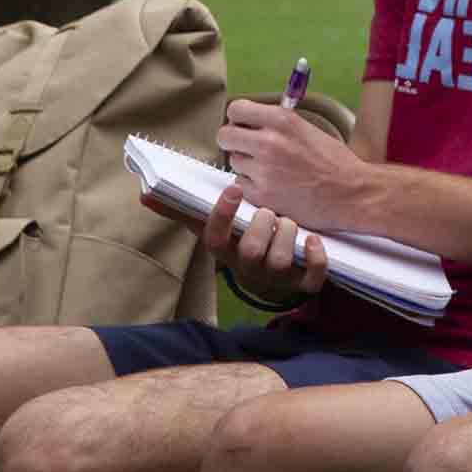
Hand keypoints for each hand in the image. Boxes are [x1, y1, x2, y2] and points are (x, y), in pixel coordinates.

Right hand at [203, 181, 328, 304]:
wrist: (270, 277)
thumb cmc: (243, 239)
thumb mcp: (219, 227)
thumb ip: (191, 212)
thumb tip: (156, 198)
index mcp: (227, 252)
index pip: (215, 238)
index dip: (222, 215)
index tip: (234, 188)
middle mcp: (249, 268)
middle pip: (250, 252)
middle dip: (261, 226)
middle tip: (267, 210)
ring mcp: (276, 277)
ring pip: (279, 262)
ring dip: (286, 236)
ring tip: (288, 221)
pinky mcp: (301, 283)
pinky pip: (310, 280)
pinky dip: (315, 260)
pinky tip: (312, 239)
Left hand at [217, 99, 370, 230]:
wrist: (350, 193)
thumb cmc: (334, 162)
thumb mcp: (306, 128)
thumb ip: (277, 123)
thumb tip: (251, 121)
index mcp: (281, 119)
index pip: (236, 109)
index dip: (238, 119)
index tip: (243, 126)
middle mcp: (268, 141)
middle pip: (225, 135)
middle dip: (234, 142)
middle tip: (247, 148)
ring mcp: (263, 169)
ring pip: (234, 162)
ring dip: (246, 166)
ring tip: (270, 170)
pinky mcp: (262, 194)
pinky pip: (240, 186)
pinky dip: (252, 187)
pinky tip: (272, 186)